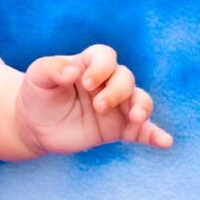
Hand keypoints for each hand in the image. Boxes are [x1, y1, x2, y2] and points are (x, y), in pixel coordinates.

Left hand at [14, 45, 173, 155]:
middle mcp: (108, 82)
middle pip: (126, 78)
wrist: (34, 125)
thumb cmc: (37, 94)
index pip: (106, 57)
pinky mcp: (118, 128)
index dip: (101, 68)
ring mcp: (116, 106)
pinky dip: (155, 136)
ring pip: (140, 99)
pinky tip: (166, 142)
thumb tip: (73, 71)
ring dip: (141, 107)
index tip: (85, 83)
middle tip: (98, 106)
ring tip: (136, 118)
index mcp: (90, 64)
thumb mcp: (37, 77)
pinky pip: (143, 131)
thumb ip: (52, 69)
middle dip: (116, 91)